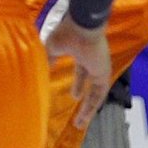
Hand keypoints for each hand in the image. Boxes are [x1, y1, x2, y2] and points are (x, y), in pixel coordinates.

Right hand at [45, 15, 111, 130]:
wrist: (83, 25)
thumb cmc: (67, 32)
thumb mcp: (53, 46)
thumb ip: (49, 57)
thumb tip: (43, 68)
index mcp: (81, 52)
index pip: (81, 71)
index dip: (77, 83)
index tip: (73, 95)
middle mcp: (92, 61)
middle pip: (88, 82)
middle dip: (82, 94)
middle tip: (76, 106)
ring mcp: (99, 68)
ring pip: (95, 92)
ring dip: (87, 107)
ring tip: (79, 121)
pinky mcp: (104, 74)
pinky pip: (99, 94)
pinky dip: (92, 105)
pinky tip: (85, 115)